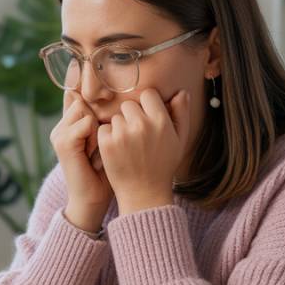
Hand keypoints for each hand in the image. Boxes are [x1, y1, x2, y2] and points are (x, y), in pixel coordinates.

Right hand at [49, 90, 112, 232]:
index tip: (107, 126)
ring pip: (86, 108)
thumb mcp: (108, 141)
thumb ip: (108, 120)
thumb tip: (123, 98)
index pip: (82, 96)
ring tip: (98, 150)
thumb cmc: (107, 172)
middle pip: (87, 100)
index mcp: (69, 124)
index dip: (97, 104)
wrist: (92, 199)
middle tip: (102, 145)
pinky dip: (96, 138)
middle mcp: (61, 125)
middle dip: (101, 118)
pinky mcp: (63, 142)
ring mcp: (59, 133)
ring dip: (100, 128)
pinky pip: (87, 123)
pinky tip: (93, 155)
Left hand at [97, 88, 190, 214]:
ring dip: (119, 127)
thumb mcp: (180, 140)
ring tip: (128, 146)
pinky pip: (103, 128)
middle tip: (136, 135)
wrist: (144, 193)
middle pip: (129, 104)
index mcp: (160, 121)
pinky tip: (117, 151)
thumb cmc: (163, 165)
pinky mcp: (107, 143)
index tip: (147, 119)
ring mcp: (122, 134)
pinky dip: (107, 137)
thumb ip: (181, 114)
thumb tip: (181, 91)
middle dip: (131, 116)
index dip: (147, 105)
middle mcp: (141, 125)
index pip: (148, 94)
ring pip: (115, 117)